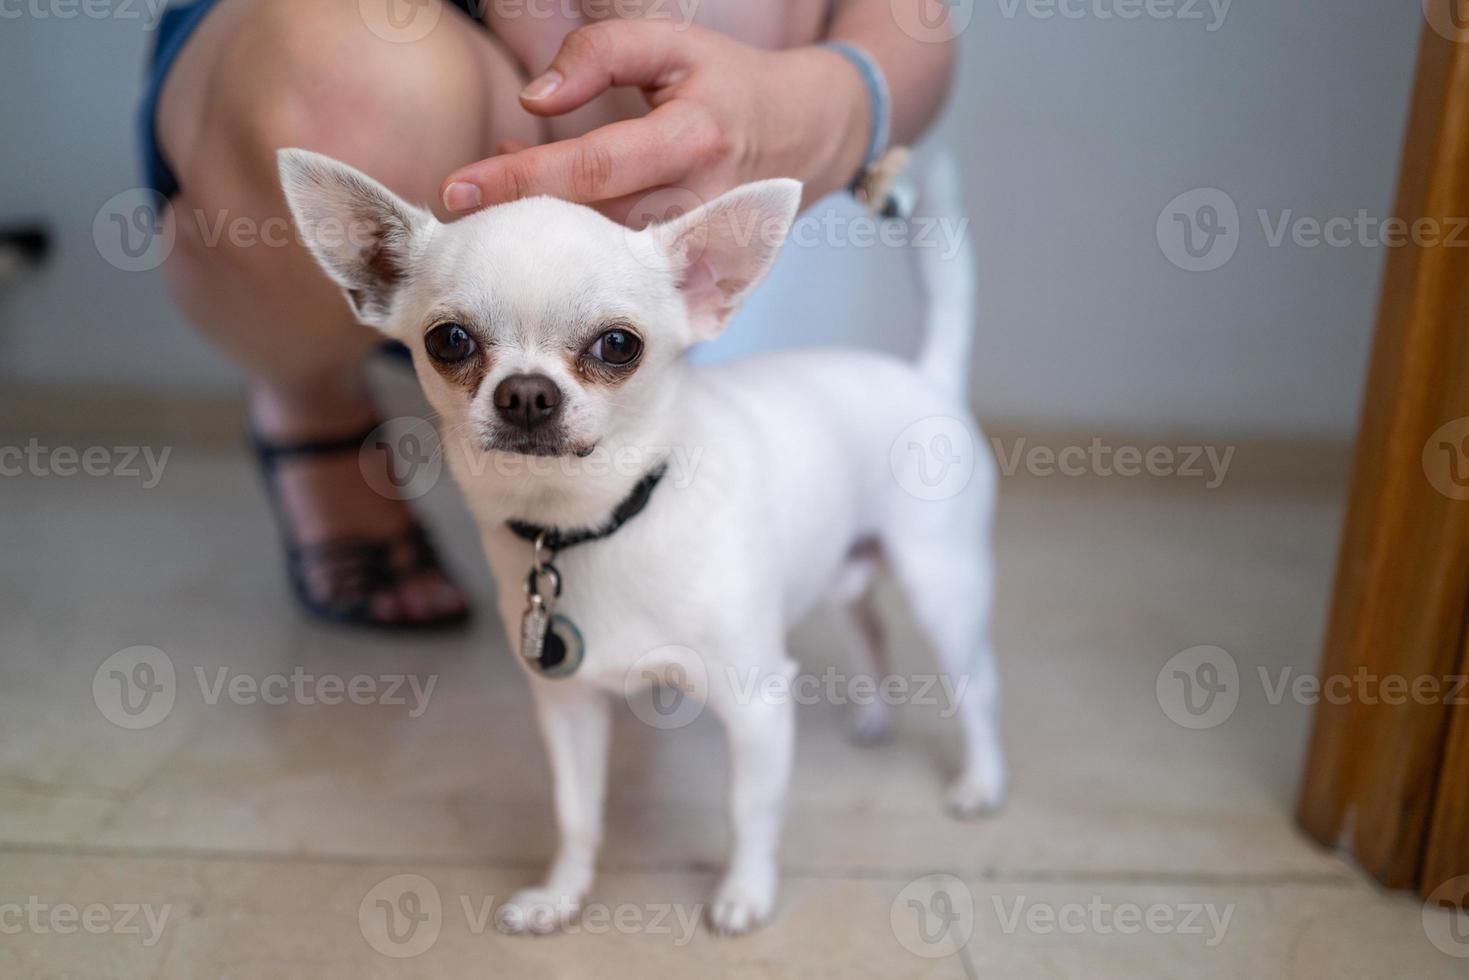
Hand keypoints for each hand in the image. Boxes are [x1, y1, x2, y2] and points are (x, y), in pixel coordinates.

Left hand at [440, 20, 870, 222]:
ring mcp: (694, 242)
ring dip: (542, 240)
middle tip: (456, 215)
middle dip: (519, 222)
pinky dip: (572, 249)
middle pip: (590, 225)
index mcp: (693, 138)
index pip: (592, 168)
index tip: (458, 190)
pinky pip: (618, 264)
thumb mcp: (671, 44)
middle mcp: (695, 199)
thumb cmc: (725, 81)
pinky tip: (538, 226)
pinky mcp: (691, 267)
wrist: (804, 134)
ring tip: (489, 218)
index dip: (521, 180)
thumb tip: (536, 98)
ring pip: (601, 256)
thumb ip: (601, 54)